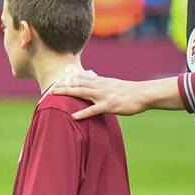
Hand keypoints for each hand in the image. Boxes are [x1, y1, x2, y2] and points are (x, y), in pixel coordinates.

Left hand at [55, 68, 180, 120]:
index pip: (81, 78)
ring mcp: (104, 95)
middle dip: (63, 85)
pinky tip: (73, 116)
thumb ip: (103, 85)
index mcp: (101, 82)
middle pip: (77, 84)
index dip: (68, 79)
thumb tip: (94, 86)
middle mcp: (100, 86)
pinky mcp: (109, 105)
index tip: (57, 80)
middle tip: (50, 88)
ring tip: (54, 95)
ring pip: (82, 93)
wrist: (144, 94)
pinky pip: (93, 110)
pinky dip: (82, 113)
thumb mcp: (114, 85)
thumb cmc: (130, 92)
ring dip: (67, 93)